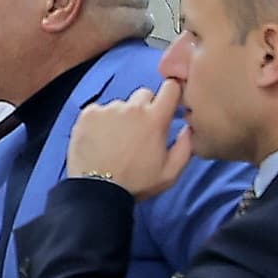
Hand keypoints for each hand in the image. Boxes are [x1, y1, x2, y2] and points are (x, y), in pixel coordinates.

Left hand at [66, 79, 194, 197]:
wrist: (98, 190)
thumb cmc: (136, 183)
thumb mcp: (171, 172)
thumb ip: (186, 146)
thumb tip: (190, 126)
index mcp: (155, 118)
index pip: (170, 87)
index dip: (170, 93)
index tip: (167, 103)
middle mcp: (132, 108)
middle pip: (144, 94)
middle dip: (145, 108)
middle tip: (139, 130)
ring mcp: (108, 109)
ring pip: (120, 104)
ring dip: (120, 116)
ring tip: (115, 140)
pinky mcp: (88, 114)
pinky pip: (98, 110)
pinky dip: (99, 121)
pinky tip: (99, 139)